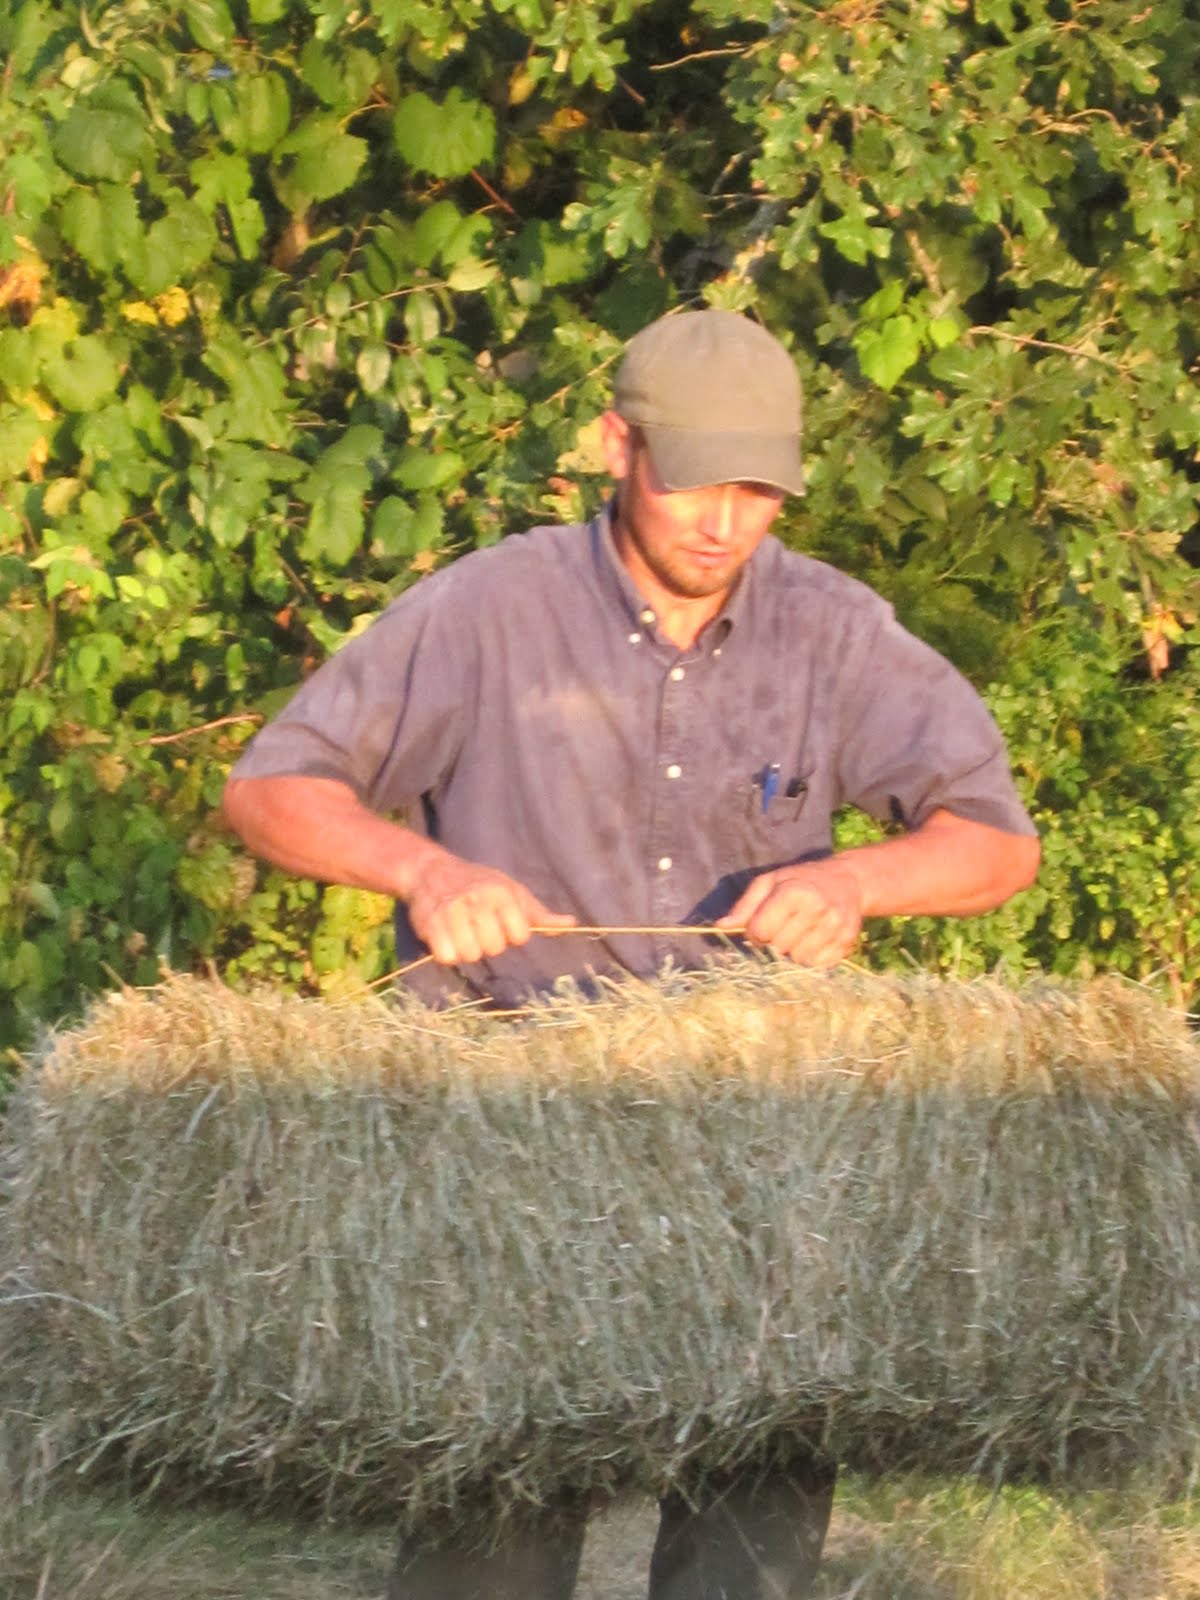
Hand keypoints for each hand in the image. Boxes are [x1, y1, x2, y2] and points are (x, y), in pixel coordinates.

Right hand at [406, 846, 575, 965]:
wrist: (431, 870)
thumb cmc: (479, 883)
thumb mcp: (512, 891)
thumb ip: (539, 913)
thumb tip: (571, 924)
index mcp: (502, 892)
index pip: (520, 936)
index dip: (512, 935)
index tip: (501, 923)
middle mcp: (477, 899)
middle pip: (495, 948)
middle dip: (488, 943)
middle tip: (478, 928)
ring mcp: (451, 911)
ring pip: (470, 955)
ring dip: (467, 950)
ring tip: (462, 933)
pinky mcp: (429, 923)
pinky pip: (446, 957)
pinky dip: (447, 954)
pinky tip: (446, 939)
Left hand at [717, 859, 863, 967]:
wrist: (848, 881)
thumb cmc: (801, 880)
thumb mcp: (770, 882)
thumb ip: (745, 905)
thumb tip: (722, 926)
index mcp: (793, 892)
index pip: (760, 931)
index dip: (755, 932)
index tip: (762, 925)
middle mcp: (816, 909)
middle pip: (779, 947)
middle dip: (775, 942)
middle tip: (783, 928)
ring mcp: (835, 927)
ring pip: (799, 959)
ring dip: (794, 951)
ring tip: (799, 934)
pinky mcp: (847, 942)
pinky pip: (819, 965)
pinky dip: (813, 957)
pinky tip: (815, 940)